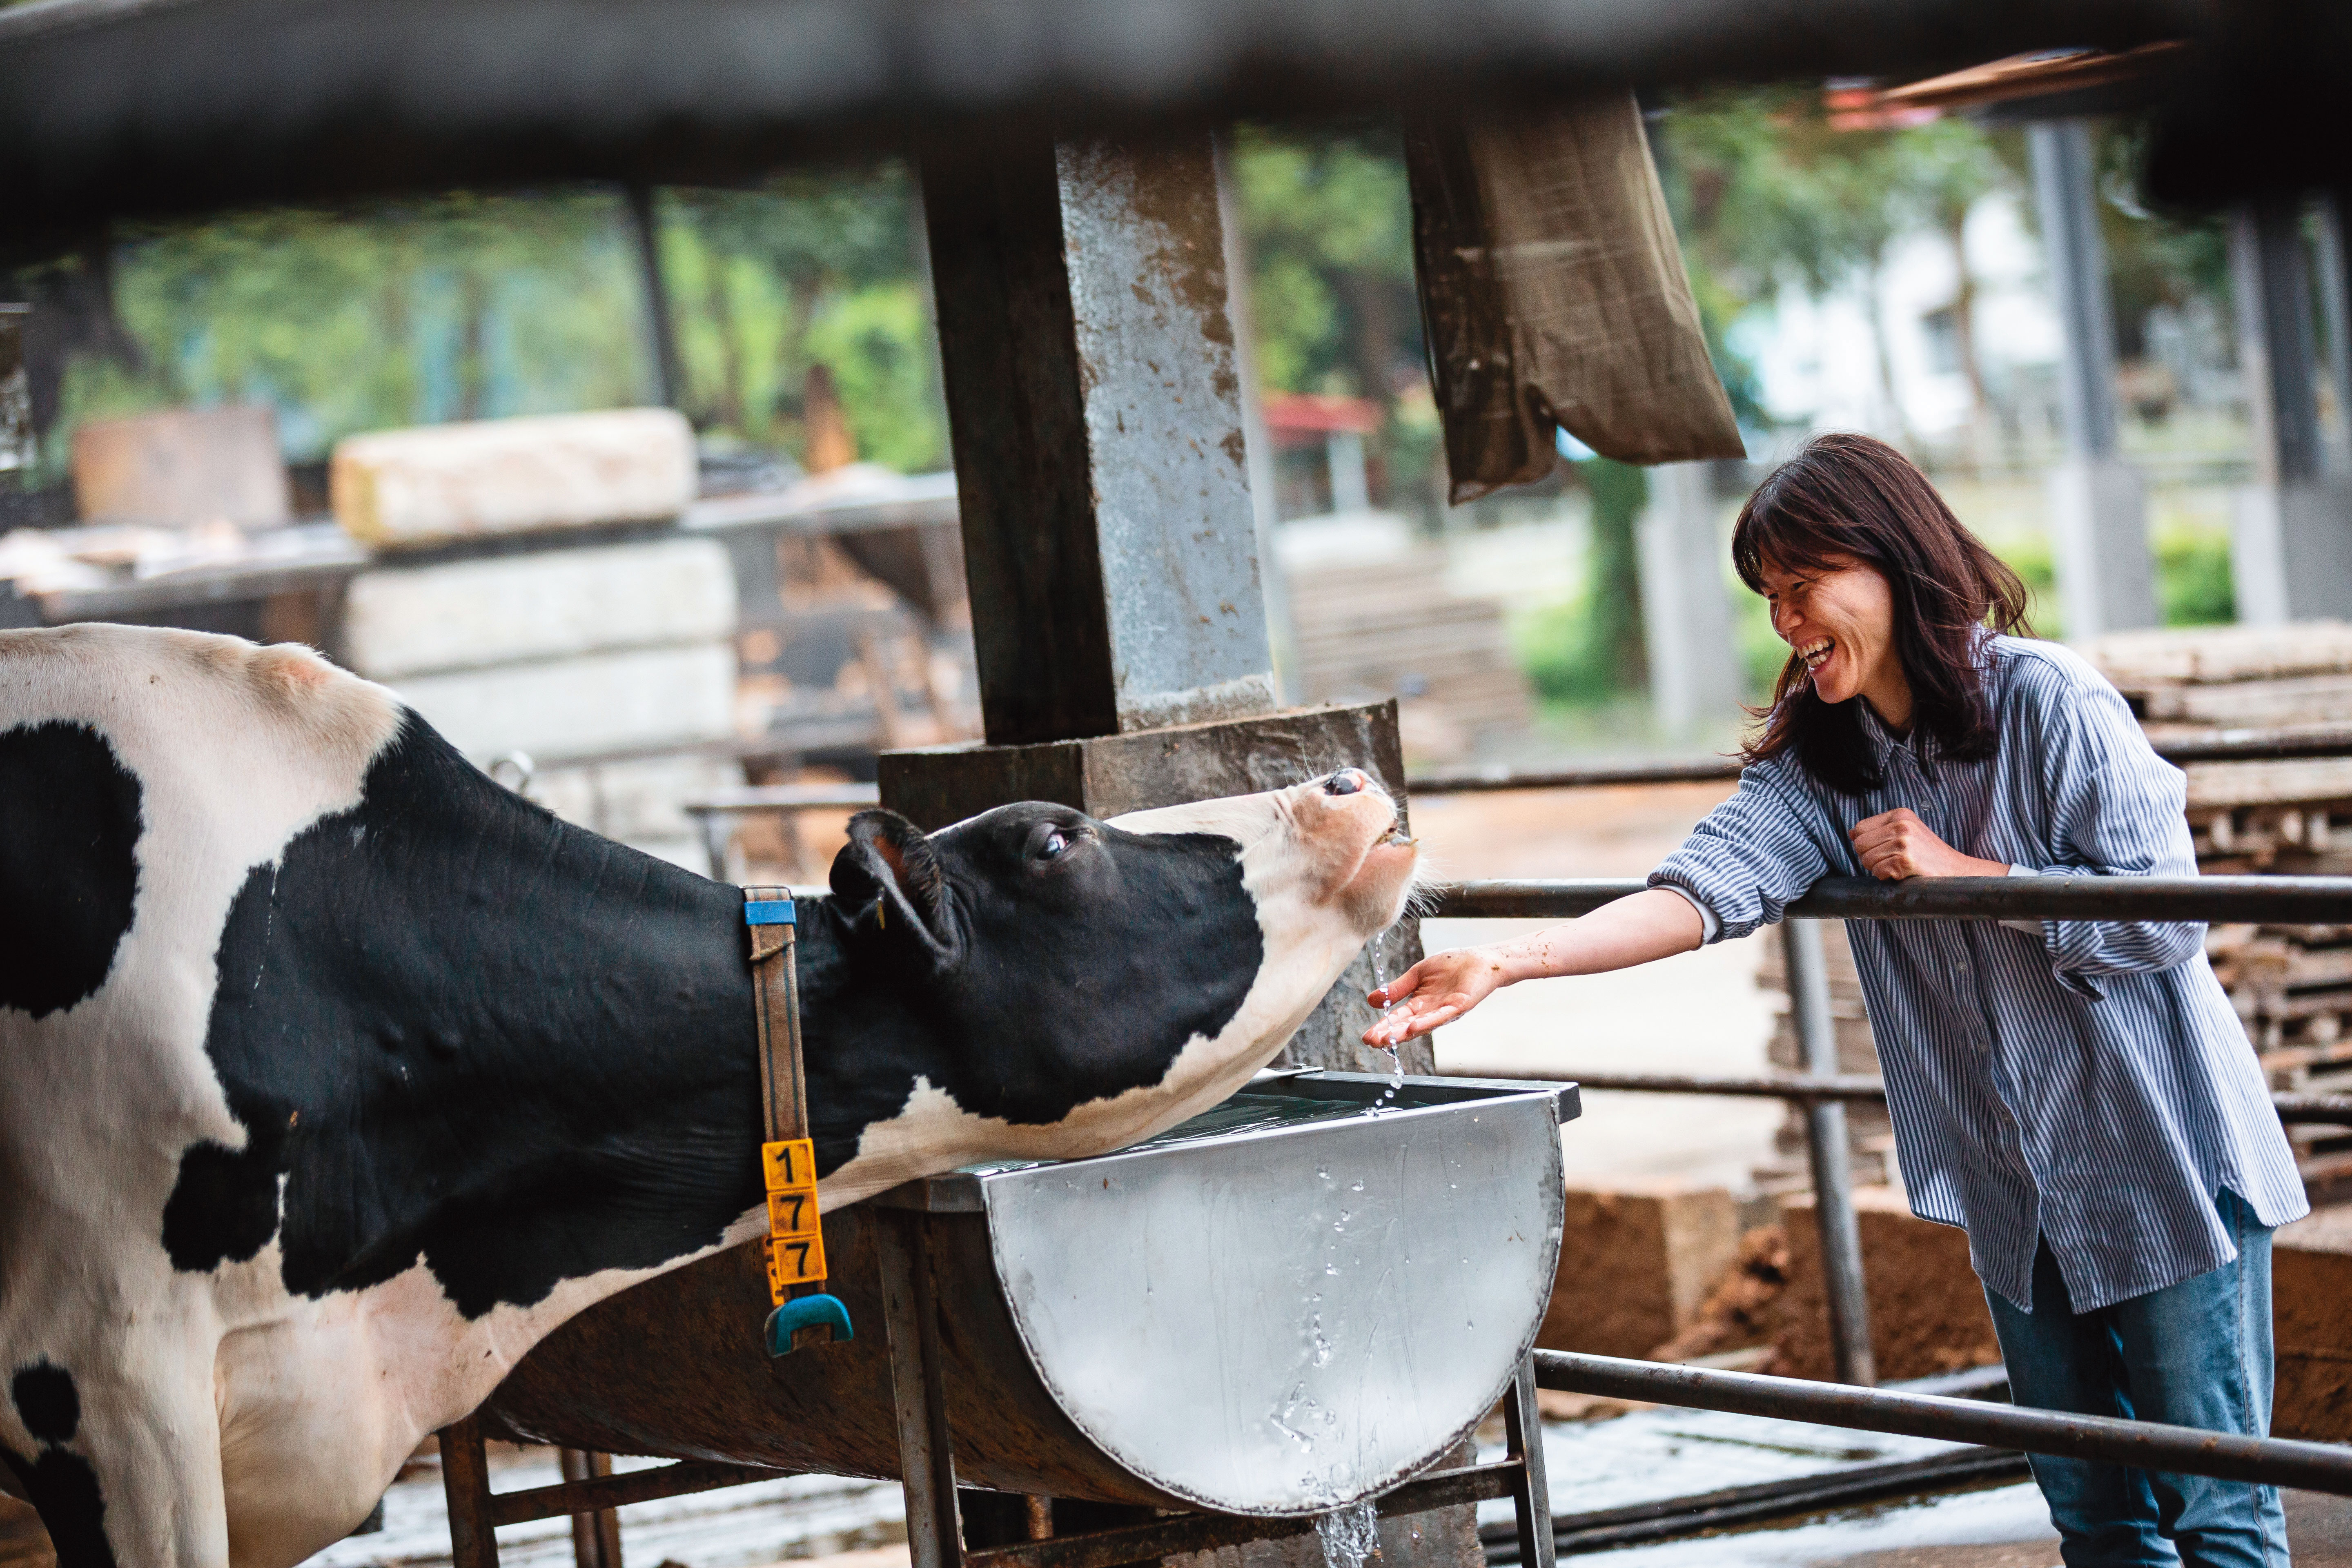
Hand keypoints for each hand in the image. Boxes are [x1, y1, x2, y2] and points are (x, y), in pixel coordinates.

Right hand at [1362, 947, 1510, 1046]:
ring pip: (1421, 1025)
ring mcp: (1445, 1011)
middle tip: (1371, 1042)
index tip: (1367, 1037)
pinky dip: (1426, 1023)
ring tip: (1387, 1041)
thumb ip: (1397, 989)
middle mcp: (1431, 1012)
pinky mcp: (1459, 1006)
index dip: (1383, 1027)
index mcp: (1420, 1004)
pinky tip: (1412, 1028)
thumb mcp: (1417, 974)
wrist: (1479, 958)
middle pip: (1406, 1026)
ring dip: (1403, 1034)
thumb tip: (1371, 1000)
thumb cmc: (1452, 965)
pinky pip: (1441, 1017)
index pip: (1397, 1018)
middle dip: (1389, 1035)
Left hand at [1849, 808, 2010, 880]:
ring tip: (1898, 867)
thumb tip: (1851, 833)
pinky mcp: (1905, 859)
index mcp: (1900, 814)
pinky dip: (1887, 877)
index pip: (1859, 828)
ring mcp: (1904, 841)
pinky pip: (1878, 872)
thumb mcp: (1905, 834)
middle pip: (1859, 844)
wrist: (1955, 871)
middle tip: (1890, 862)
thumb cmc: (1927, 855)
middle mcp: (1901, 824)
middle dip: (1869, 858)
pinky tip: (1903, 874)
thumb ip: (1879, 831)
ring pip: (1866, 859)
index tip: (1883, 850)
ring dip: (1878, 869)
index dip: (1865, 844)